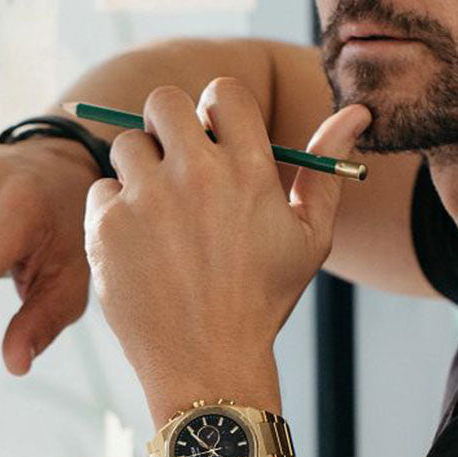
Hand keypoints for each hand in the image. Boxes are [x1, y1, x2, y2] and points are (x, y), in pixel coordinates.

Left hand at [84, 78, 370, 416]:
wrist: (210, 364)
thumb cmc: (264, 299)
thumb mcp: (310, 236)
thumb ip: (326, 167)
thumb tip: (357, 112)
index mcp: (249, 170)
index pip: (222, 92)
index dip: (216, 112)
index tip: (216, 144)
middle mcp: (196, 175)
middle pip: (163, 101)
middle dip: (170, 127)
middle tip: (178, 166)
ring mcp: (146, 199)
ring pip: (127, 145)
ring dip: (141, 169)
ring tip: (161, 217)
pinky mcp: (106, 227)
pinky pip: (101, 190)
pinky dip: (115, 212)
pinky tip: (141, 247)